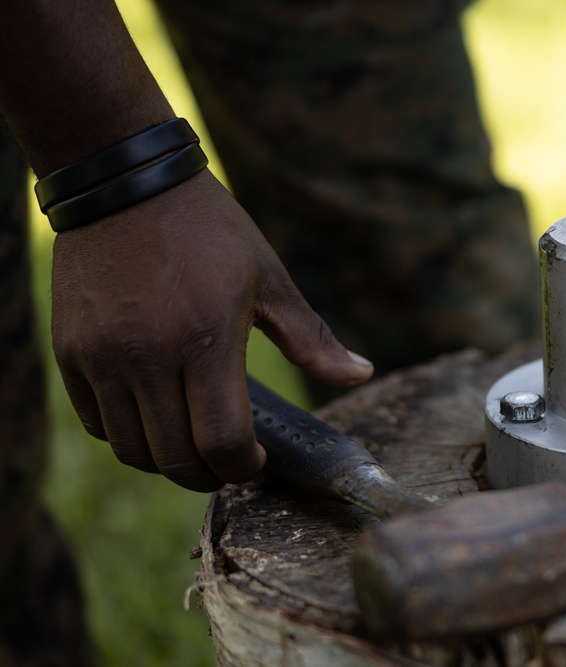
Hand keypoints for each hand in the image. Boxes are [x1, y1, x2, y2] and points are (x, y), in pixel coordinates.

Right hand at [50, 170, 372, 490]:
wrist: (122, 182)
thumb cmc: (208, 229)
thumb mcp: (268, 277)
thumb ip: (312, 338)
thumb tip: (362, 374)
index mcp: (206, 339)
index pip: (223, 441)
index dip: (244, 467)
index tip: (257, 460)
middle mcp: (148, 357)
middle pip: (176, 458)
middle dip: (210, 475)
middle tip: (229, 463)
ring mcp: (101, 357)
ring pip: (132, 450)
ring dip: (168, 461)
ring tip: (193, 443)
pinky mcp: (70, 353)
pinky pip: (96, 424)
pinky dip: (128, 436)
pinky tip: (155, 418)